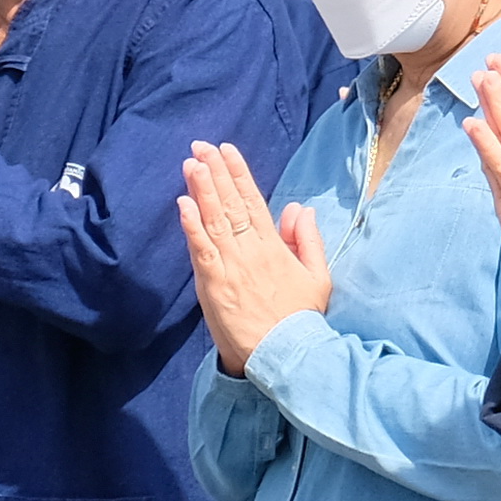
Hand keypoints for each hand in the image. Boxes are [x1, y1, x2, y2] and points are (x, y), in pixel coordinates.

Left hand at [176, 142, 328, 373]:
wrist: (286, 354)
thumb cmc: (302, 319)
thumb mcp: (318, 276)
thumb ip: (308, 240)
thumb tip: (300, 208)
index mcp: (275, 245)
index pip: (254, 200)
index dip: (238, 173)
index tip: (225, 150)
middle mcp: (252, 249)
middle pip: (230, 203)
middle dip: (214, 172)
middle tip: (199, 146)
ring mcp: (232, 266)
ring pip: (214, 220)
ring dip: (201, 189)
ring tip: (190, 163)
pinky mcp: (215, 285)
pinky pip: (201, 249)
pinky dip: (191, 225)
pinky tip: (182, 203)